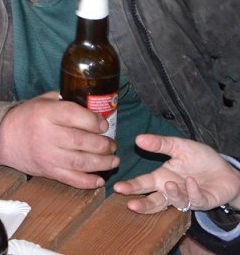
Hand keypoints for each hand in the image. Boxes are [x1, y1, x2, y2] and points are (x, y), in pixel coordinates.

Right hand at [0, 91, 118, 188]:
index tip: (103, 125)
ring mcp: (48, 156)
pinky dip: (89, 182)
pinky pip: (72, 180)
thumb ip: (64, 101)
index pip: (75, 116)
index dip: (94, 121)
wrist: (3, 138)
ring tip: (113, 160)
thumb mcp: (42, 101)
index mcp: (46, 113)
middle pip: (82, 141)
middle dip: (103, 144)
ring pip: (81, 162)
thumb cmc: (26, 117)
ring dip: (102, 163)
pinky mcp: (48, 171)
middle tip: (111, 144)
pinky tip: (99, 179)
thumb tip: (92, 105)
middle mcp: (47, 135)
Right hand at [113, 134, 239, 213]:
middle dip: (142, 204)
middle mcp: (171, 190)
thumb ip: (160, 144)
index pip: (143, 183)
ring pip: (174, 203)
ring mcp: (187, 198)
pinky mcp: (203, 201)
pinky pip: (195, 199)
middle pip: (154, 201)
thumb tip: (138, 138)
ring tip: (168, 184)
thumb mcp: (179, 146)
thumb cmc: (200, 159)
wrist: (226, 170)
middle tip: (131, 205)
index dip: (131, 186)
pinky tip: (191, 182)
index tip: (118, 187)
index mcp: (161, 177)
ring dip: (171, 195)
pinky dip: (192, 192)